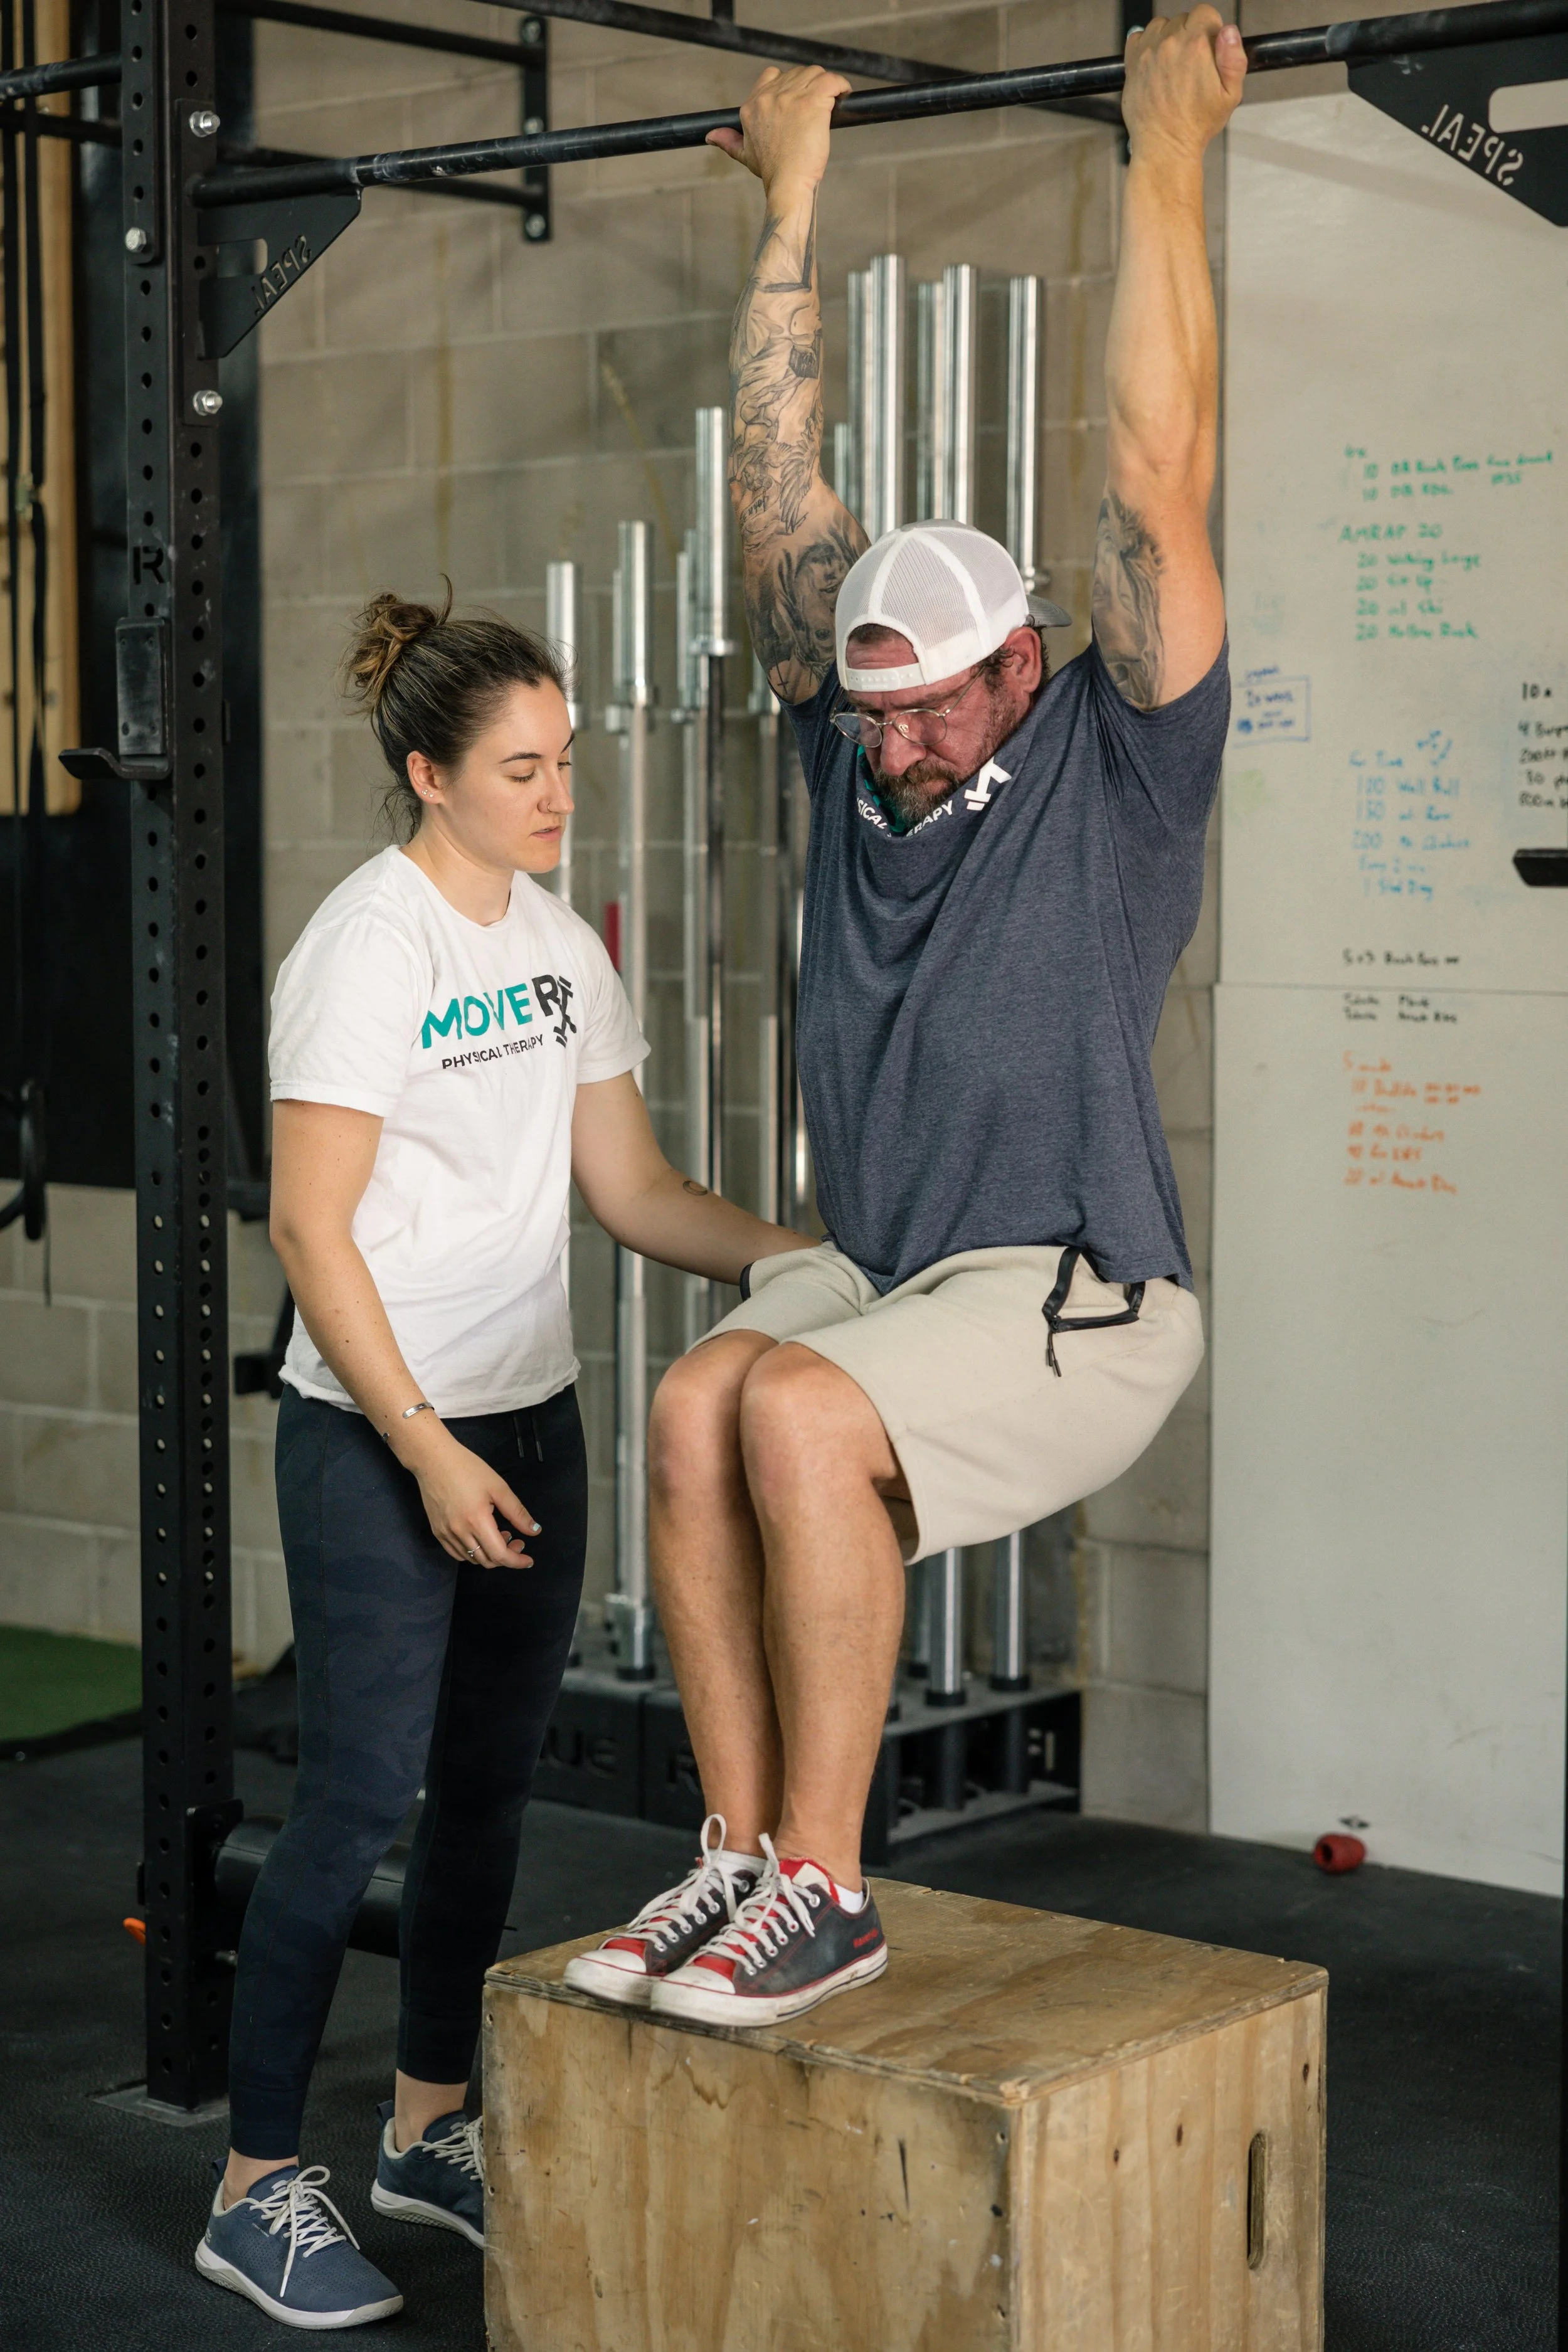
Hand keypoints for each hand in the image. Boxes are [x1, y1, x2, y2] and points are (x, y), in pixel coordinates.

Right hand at [400, 1422, 539, 1568]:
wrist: (433, 1460)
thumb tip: (534, 1531)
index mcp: (477, 1521)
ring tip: (498, 1535)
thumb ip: (517, 1512)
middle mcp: (459, 1533)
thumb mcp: (498, 1487)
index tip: (528, 1559)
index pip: (499, 1555)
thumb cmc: (468, 1468)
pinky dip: (473, 1553)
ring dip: (490, 1554)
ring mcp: (445, 1534)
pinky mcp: (437, 1532)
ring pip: (472, 1559)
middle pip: (487, 1561)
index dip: (517, 1561)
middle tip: (516, 1539)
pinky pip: (457, 1553)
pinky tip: (480, 1538)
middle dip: (506, 1556)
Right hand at [705, 63, 849, 196]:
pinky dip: (840, 85)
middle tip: (820, 105)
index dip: (789, 83)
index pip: (772, 75)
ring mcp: (791, 98)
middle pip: (797, 73)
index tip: (799, 99)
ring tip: (832, 101)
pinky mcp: (812, 102)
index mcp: (752, 105)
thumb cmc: (772, 173)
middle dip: (810, 86)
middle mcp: (769, 97)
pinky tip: (844, 95)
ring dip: (826, 85)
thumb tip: (711, 136)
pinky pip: (831, 81)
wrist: (787, 185)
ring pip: (815, 74)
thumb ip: (729, 140)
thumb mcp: (745, 154)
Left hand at [1122, 8, 1245, 165]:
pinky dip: (1146, 43)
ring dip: (1168, 37)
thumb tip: (1229, 31)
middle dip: (1190, 34)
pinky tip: (1155, 61)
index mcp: (1196, 45)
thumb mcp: (1230, 94)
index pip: (1205, 12)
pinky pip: (1137, 36)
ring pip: (1160, 25)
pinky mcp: (1132, 63)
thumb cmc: (1196, 124)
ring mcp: (1148, 52)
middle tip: (1192, 63)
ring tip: (1174, 63)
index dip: (1210, 27)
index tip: (1209, 46)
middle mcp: (1170, 43)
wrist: (1165, 146)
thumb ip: (1235, 58)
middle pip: (1183, 19)